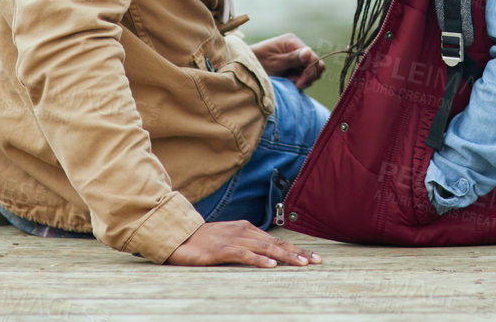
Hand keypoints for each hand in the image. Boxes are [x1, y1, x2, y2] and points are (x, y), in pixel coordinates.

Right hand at [166, 220, 319, 266]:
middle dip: (298, 253)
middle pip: (276, 243)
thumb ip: (247, 245)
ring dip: (285, 256)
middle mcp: (244, 231)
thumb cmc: (205, 242)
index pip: (277, 240)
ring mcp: (233, 240)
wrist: (179, 236)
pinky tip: (271, 266)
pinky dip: (258, 260)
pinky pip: (243, 255)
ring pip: (265, 248)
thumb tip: (267, 255)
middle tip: (317, 261)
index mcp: (248, 229)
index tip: (313, 258)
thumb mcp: (229, 242)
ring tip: (302, 264)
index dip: (296, 249)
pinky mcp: (221, 250)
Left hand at [252, 34, 324, 88]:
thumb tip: (309, 52)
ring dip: (303, 80)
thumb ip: (292, 58)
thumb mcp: (275, 62)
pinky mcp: (294, 65)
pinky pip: (304, 74)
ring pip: (311, 71)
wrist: (245, 66)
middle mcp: (297, 47)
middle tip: (296, 85)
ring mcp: (296, 56)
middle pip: (315, 64)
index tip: (299, 83)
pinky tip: (290, 82)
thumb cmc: (258, 62)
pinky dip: (299, 81)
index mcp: (292, 42)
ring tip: (290, 83)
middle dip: (308, 76)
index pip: (313, 57)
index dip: (309, 72)